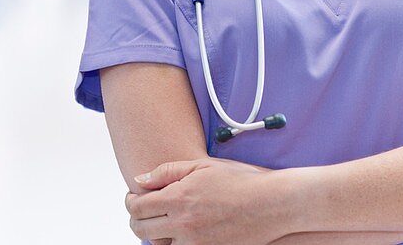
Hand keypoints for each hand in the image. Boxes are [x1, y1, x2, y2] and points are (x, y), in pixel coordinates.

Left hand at [126, 158, 283, 244]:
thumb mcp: (202, 165)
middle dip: (136, 219)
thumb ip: (167, 172)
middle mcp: (184, 224)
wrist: (272, 204)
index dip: (130, 202)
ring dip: (155, 234)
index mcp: (179, 198)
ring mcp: (196, 243)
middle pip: (141, 229)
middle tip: (141, 211)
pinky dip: (176, 243)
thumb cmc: (241, 181)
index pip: (138, 207)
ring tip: (163, 221)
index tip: (134, 197)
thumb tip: (139, 180)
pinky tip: (182, 232)